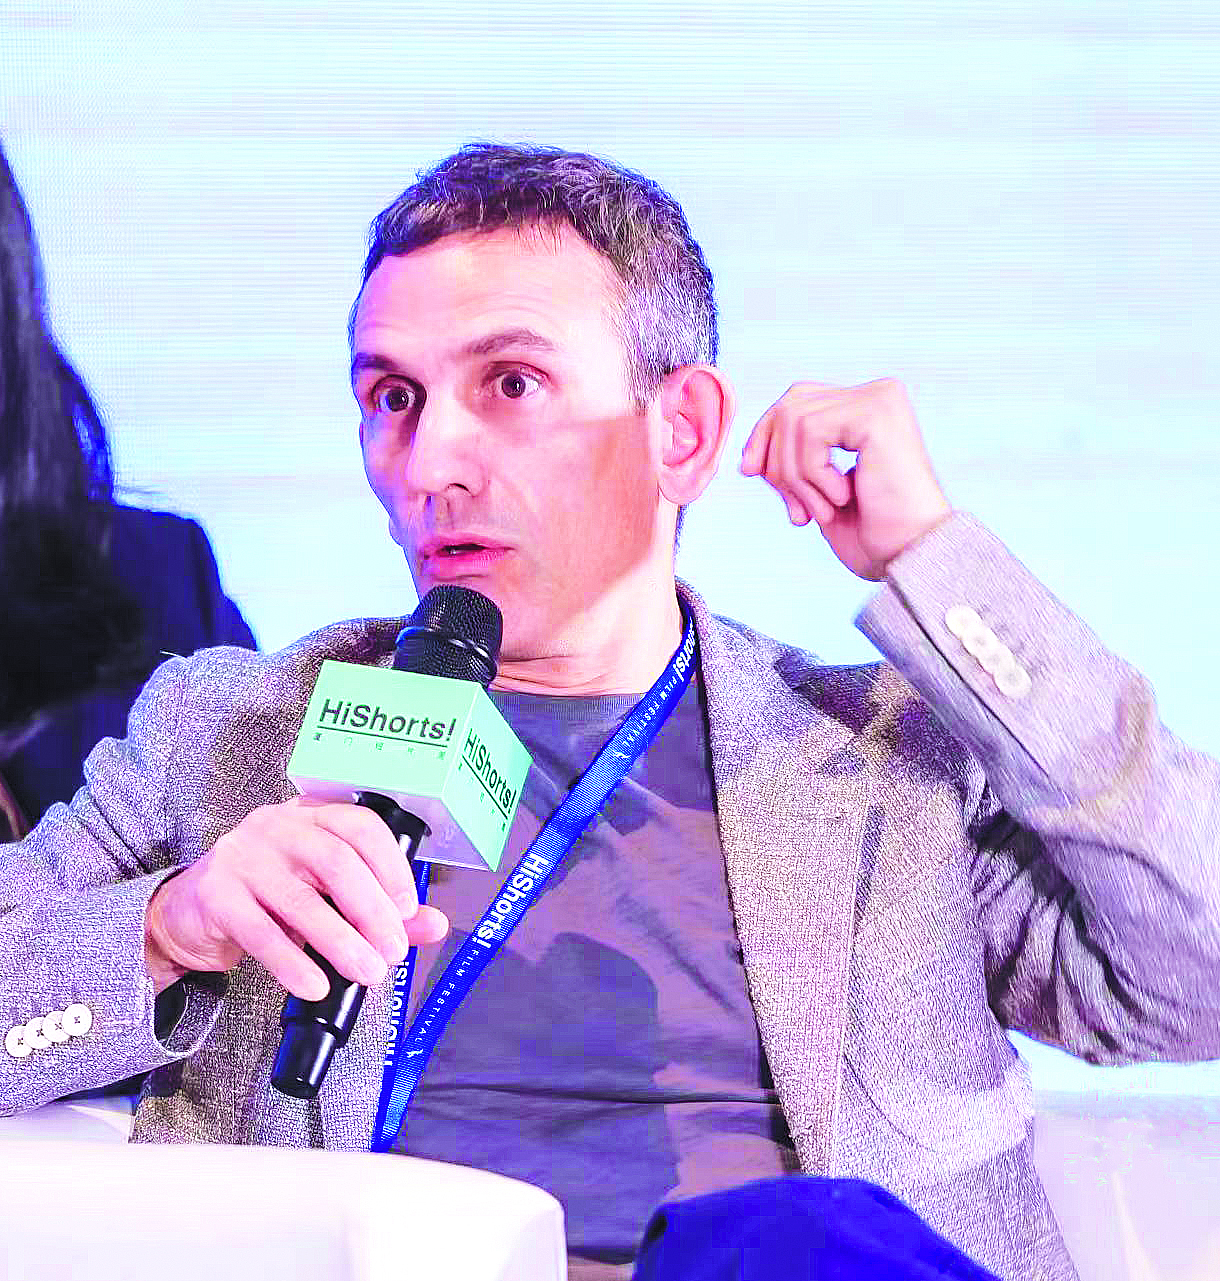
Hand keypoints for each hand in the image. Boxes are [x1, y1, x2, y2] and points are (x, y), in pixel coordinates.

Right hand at [144, 795, 449, 997]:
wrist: (189, 915)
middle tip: (392, 952)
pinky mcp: (215, 894)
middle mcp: (278, 826)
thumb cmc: (269, 898)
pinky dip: (293, 963)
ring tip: (367, 972)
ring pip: (301, 900)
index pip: (361, 827)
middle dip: (372, 911)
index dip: (390, 866)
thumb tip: (434, 925)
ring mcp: (243, 856)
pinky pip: (260, 932)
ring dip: (340, 942)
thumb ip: (379, 906)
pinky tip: (315, 985)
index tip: (408, 909)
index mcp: (312, 817)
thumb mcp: (326, 896)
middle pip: (336, 862)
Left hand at [739, 378, 952, 580]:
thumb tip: (752, 456)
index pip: (795, 402)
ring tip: (820, 511)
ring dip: (796, 477)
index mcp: (866, 409)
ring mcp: (879, 399)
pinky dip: (812, 473)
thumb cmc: (874, 534)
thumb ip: (793, 463)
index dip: (764, 435)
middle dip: (776, 460)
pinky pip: (811, 432)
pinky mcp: (876, 413)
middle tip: (795, 510)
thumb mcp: (819, 492)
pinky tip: (840, 498)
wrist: (911, 556)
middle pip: (789, 405)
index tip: (751, 473)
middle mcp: (876, 394)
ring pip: (795, 421)